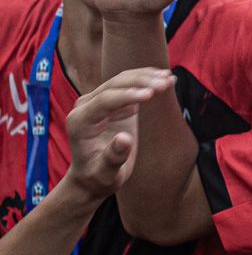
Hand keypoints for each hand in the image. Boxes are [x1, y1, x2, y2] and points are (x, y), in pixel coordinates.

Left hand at [62, 69, 173, 204]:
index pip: (105, 100)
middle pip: (115, 85)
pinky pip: (130, 84)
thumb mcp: (105, 174)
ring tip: (169, 78)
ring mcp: (98, 101)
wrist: (93, 176)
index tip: (151, 94)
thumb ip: (113, 157)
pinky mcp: (113, 101)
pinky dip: (147, 79)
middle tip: (166, 84)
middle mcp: (85, 107)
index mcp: (80, 122)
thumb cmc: (99, 177)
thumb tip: (125, 138)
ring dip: (147, 77)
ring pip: (123, 80)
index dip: (128, 95)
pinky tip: (166, 78)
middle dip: (141, 82)